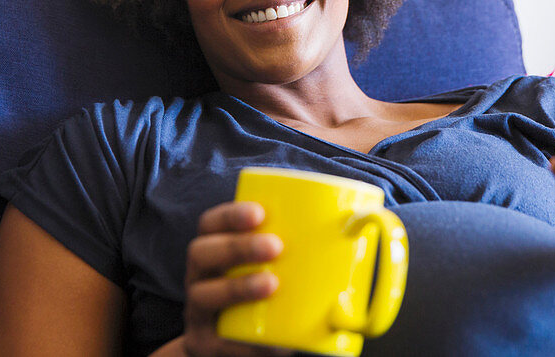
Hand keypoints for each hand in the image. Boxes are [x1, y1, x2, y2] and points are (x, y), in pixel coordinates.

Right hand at [179, 201, 292, 356]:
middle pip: (200, 253)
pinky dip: (243, 341)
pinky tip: (271, 341)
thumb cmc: (270, 297)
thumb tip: (357, 225)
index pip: (210, 223)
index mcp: (215, 250)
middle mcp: (199, 277)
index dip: (230, 214)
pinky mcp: (206, 344)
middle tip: (276, 246)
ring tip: (271, 284)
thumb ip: (302, 249)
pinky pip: (217, 341)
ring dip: (236, 287)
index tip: (261, 212)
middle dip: (236, 246)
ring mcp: (198, 312)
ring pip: (202, 295)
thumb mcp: (278, 267)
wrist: (243, 346)